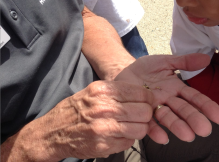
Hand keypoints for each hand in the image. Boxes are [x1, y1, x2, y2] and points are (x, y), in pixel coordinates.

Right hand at [2, 81, 154, 160]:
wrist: (53, 131)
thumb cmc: (77, 109)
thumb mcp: (94, 91)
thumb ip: (118, 92)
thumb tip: (144, 95)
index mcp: (103, 90)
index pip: (141, 92)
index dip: (149, 98)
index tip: (148, 102)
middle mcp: (104, 108)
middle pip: (144, 111)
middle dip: (146, 114)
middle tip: (140, 116)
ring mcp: (104, 128)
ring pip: (141, 129)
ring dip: (139, 129)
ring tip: (129, 126)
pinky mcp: (103, 145)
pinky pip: (129, 142)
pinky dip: (127, 139)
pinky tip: (117, 135)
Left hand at [115, 53, 218, 143]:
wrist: (124, 71)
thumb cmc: (146, 68)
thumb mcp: (165, 61)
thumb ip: (184, 61)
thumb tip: (206, 58)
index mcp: (176, 88)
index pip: (194, 98)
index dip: (206, 106)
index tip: (218, 117)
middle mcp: (168, 100)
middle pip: (183, 110)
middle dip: (194, 119)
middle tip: (204, 130)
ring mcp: (155, 108)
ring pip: (168, 118)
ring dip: (178, 127)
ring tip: (188, 136)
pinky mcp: (140, 113)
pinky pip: (148, 124)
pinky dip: (155, 131)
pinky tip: (163, 138)